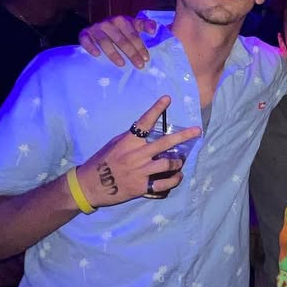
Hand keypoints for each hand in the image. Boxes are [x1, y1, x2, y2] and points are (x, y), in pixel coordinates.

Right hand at [76, 96, 200, 207]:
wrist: (89, 186)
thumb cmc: (101, 162)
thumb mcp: (114, 145)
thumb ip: (131, 139)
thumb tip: (146, 131)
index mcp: (128, 142)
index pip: (144, 123)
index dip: (156, 109)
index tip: (167, 98)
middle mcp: (136, 155)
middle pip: (164, 143)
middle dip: (183, 136)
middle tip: (197, 131)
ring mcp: (139, 172)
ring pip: (167, 164)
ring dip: (177, 162)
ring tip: (179, 162)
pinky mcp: (141, 187)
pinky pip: (163, 184)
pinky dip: (173, 180)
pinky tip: (177, 177)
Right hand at [79, 15, 156, 68]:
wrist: (96, 28)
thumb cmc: (119, 30)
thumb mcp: (132, 25)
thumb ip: (144, 25)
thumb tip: (154, 30)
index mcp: (122, 20)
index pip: (133, 34)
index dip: (140, 46)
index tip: (147, 58)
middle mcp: (108, 23)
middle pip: (121, 40)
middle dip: (131, 53)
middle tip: (139, 65)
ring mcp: (96, 28)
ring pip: (104, 41)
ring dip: (113, 53)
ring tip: (122, 64)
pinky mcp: (84, 34)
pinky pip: (86, 40)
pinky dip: (91, 47)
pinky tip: (97, 55)